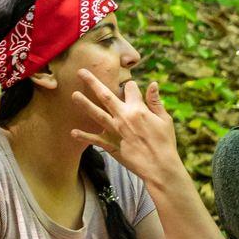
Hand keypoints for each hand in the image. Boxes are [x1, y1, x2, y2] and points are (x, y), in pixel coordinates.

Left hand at [70, 70, 188, 189]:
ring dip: (84, 104)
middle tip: (81, 72)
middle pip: (105, 95)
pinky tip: (73, 132)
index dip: (130, 86)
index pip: (130, 89)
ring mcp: (115, 130)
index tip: (129, 86)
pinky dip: (84, 136)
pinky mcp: (111, 144)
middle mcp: (123, 116)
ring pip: (96, 113)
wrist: (159, 166)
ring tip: (73, 95)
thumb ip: (155, 101)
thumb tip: (152, 84)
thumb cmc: (165, 142)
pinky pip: (95, 139)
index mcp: (138, 109)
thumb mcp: (165, 120)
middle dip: (93, 82)